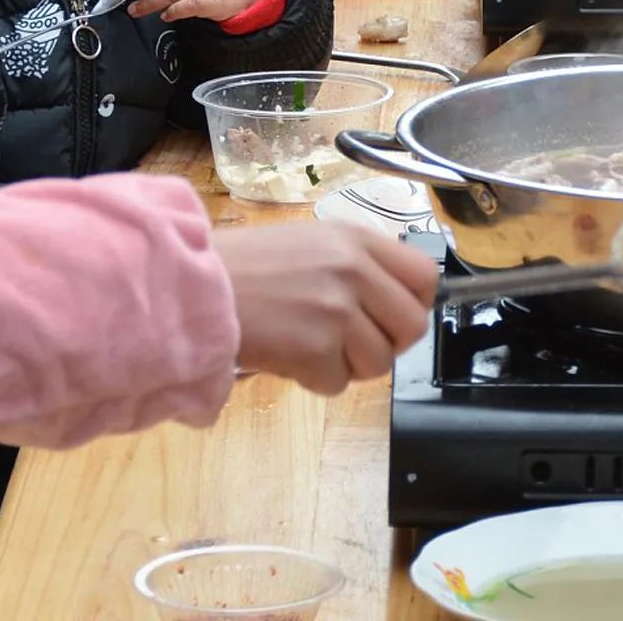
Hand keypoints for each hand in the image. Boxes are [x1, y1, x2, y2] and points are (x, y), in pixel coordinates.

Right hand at [215, 220, 436, 393]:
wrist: (197, 287)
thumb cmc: (246, 266)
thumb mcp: (312, 244)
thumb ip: (357, 265)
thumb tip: (394, 301)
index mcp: (357, 240)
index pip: (424, 276)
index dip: (415, 304)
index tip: (394, 317)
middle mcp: (355, 270)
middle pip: (412, 325)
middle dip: (388, 344)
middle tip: (354, 344)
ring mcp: (337, 310)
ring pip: (380, 362)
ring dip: (350, 366)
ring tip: (313, 347)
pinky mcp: (316, 349)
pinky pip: (339, 383)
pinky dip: (316, 380)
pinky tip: (290, 357)